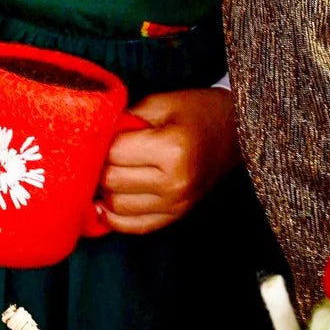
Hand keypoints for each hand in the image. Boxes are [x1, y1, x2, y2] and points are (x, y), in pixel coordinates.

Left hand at [98, 88, 240, 235]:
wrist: (236, 133)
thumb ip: (126, 119)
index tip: (103, 133)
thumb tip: (93, 138)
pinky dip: (115, 217)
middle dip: (101, 166)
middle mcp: (175, 182)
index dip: (102, 141)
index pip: (114, 153)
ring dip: (105, 191)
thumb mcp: (161, 103)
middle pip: (112, 182)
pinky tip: (106, 202)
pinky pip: (134, 226)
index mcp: (172, 149)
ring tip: (107, 172)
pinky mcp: (177, 215)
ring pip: (117, 207)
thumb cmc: (197, 111)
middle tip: (102, 152)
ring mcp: (177, 203)